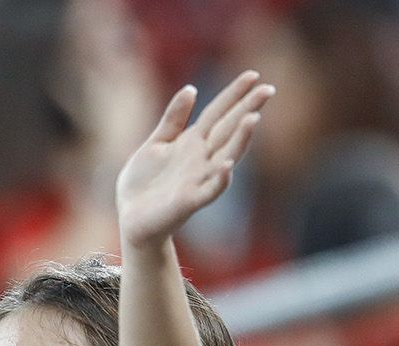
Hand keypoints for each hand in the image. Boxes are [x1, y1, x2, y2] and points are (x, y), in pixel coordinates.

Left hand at [115, 71, 272, 246]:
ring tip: (254, 118)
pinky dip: (220, 179)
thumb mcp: (156, 144)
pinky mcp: (189, 201)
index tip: (253, 74)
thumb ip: (173, 119)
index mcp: (192, 142)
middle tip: (269, 89)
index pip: (219, 112)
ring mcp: (198, 179)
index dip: (234, 94)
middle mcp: (201, 158)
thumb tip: (190, 88)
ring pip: (226, 155)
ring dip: (240, 139)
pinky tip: (227, 164)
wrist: (130, 219)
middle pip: (228, 129)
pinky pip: (210, 190)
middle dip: (247, 109)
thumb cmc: (143, 183)